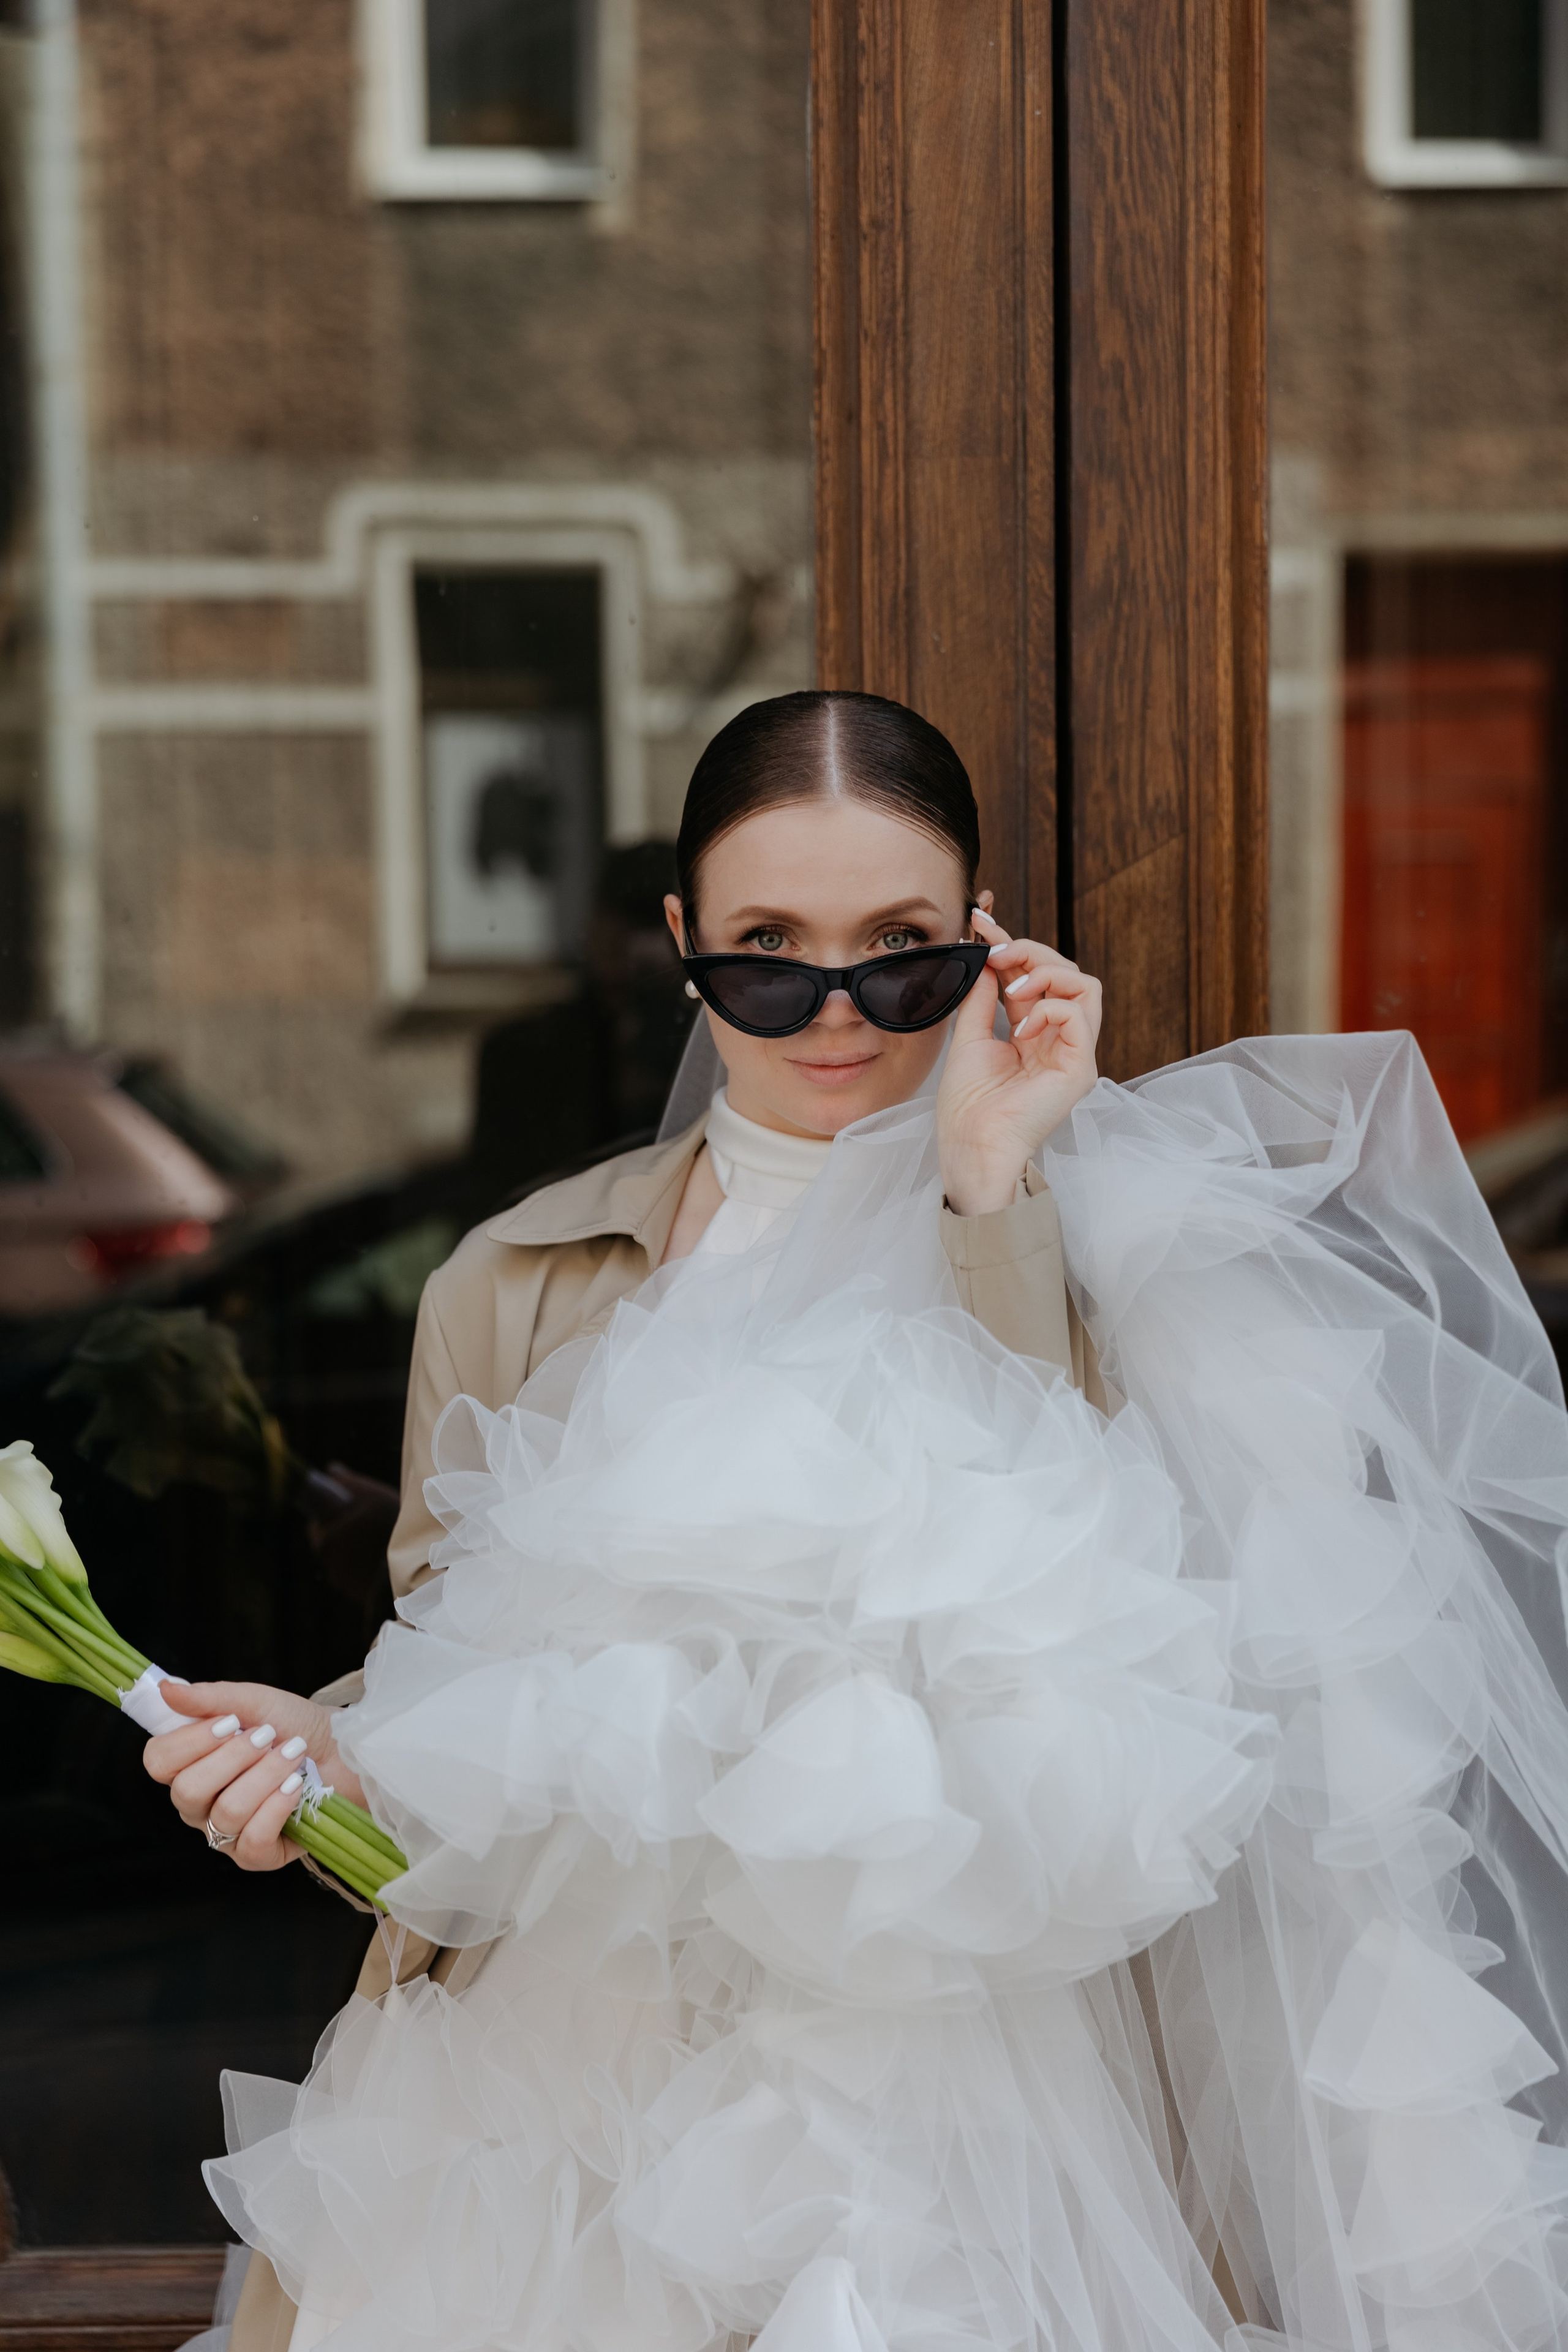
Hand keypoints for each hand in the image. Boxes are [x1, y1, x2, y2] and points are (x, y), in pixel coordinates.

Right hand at [141, 1680, 364, 1871]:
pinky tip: (295, 1787)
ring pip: (227, 1812)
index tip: (230, 1721)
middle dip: (235, 1757)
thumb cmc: (294, 1725)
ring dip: (266, 1775)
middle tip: (267, 1736)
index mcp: (190, 1765)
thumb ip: (208, 1697)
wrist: (343, 1749)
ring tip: (293, 1754)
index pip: (158, 1762)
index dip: (189, 1741)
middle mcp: (199, 1805)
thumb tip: (166, 1689)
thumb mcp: (254, 1701)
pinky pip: (252, 1840)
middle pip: (188, 1790)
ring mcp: (225, 1834)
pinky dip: (278, 1807)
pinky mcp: (256, 1856)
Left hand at [936, 908, 1101, 1216]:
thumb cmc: (967, 1106)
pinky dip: (1050, 1007)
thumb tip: (986, 956)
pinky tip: (1021, 1025)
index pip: (1034, 976)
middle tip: (996, 953)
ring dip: (1045, 972)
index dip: (1011, 944)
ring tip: (1011, 988)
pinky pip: (1080, 1015)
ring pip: (1084, 985)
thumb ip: (982, 997)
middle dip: (1029, 951)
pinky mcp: (1081, 1068)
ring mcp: (1074, 1054)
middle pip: (1066, 972)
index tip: (980, 921)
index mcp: (1034, 1032)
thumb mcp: (969, 1036)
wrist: (970, 1146)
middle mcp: (1059, 1039)